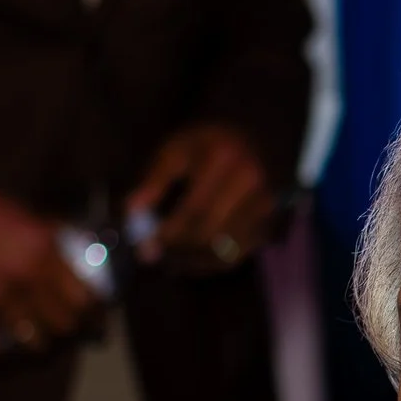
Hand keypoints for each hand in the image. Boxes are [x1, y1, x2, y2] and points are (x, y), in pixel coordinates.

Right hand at [0, 181, 97, 354]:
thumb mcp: (21, 212)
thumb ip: (51, 235)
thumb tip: (80, 249)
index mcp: (42, 249)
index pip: (86, 297)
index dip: (95, 311)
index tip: (96, 316)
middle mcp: (25, 277)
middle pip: (65, 325)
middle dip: (68, 327)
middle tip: (65, 325)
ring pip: (35, 342)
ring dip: (38, 340)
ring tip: (35, 334)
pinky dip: (2, 345)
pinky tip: (2, 335)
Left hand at [124, 123, 277, 272]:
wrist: (254, 136)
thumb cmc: (207, 142)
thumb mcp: (175, 149)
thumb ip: (153, 179)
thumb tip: (131, 213)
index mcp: (224, 159)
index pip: (195, 208)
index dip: (170, 232)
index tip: (146, 245)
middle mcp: (251, 184)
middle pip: (211, 233)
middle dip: (179, 250)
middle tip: (154, 257)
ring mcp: (265, 206)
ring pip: (225, 250)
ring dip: (193, 261)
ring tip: (170, 261)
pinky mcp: (268, 223)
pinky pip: (237, 256)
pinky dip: (211, 264)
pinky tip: (191, 261)